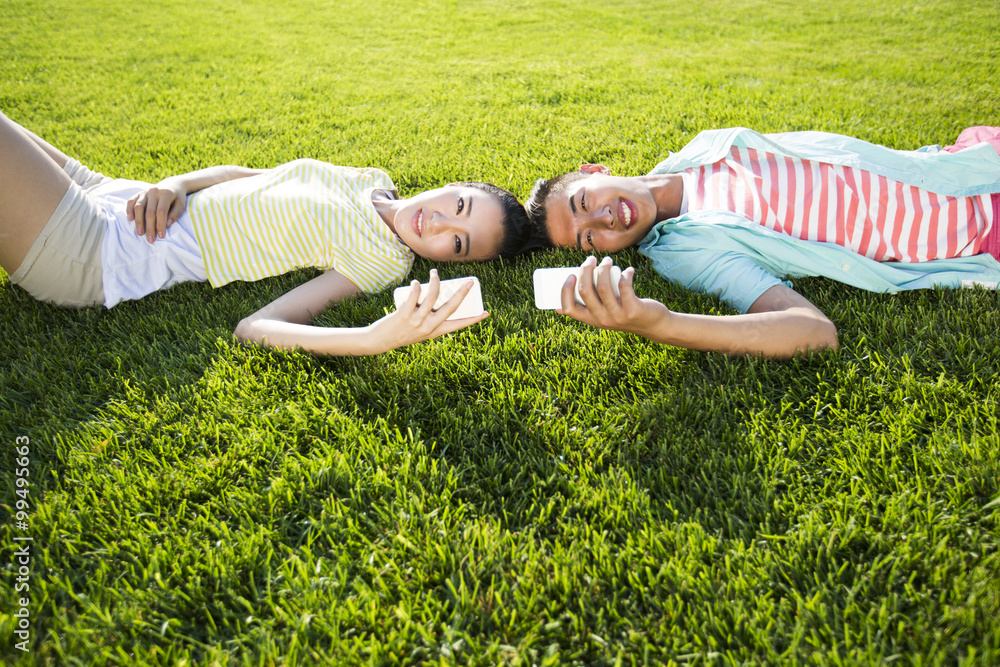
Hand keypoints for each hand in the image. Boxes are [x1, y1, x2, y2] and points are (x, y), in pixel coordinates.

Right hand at [126, 177, 187, 242]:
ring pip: (138, 207)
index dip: (160, 225)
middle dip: (149, 227)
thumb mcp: (181, 205)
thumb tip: (167, 224)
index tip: (161, 236)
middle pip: (149, 212)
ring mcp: (145, 191)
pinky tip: (130, 219)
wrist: (172, 184)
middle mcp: (154, 191)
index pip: (161, 212)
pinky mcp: (139, 193)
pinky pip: (131, 201)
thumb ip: (175, 214)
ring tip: (140, 233)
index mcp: (166, 194)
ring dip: (138, 221)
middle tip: (150, 239)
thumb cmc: (178, 198)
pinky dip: (129, 210)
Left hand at [367, 269, 487, 352]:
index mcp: (435, 332)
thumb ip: (428, 317)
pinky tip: (417, 282)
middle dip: (463, 293)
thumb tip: (436, 295)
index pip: (459, 325)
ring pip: (432, 298)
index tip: (486, 313)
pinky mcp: (404, 315)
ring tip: (434, 273)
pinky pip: (414, 296)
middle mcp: (428, 327)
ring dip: (436, 282)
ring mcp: (416, 321)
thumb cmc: (401, 332)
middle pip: (451, 308)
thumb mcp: (419, 330)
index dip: (473, 319)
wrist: (380, 341)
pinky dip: (417, 287)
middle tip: (470, 281)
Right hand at [557, 256, 671, 338]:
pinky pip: (625, 286)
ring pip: (603, 286)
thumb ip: (586, 311)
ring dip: (604, 268)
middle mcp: (602, 320)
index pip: (569, 308)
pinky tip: (629, 270)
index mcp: (591, 320)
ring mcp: (617, 315)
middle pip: (585, 291)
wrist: (653, 326)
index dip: (565, 290)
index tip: (571, 274)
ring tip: (608, 261)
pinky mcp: (633, 309)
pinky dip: (626, 274)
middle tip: (591, 259)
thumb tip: (558, 309)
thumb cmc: (623, 314)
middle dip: (585, 269)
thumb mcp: (603, 316)